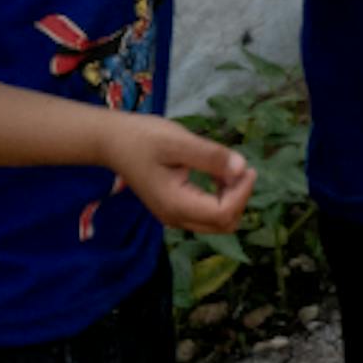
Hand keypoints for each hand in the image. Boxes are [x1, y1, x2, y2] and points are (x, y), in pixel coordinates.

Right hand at [105, 113, 256, 234]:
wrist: (114, 141)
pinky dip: (220, 197)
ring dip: (231, 198)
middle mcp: (176, 217)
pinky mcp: (175, 208)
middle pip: (223, 224)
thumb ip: (211, 156)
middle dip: (240, 198)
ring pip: (217, 222)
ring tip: (229, 168)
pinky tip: (219, 174)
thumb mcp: (179, 141)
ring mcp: (174, 215)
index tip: (248, 168)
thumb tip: (242, 168)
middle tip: (241, 168)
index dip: (242, 193)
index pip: (223, 214)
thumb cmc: (143, 138)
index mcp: (176, 204)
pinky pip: (207, 213)